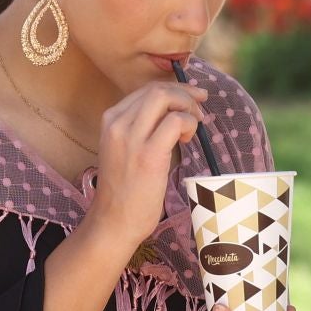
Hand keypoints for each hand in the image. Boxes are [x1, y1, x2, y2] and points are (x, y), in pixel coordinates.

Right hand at [80, 79, 209, 250]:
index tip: (190, 99)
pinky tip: (189, 140)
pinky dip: (189, 124)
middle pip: (157, 90)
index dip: (174, 90)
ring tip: (195, 125)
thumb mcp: (125, 149)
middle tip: (199, 108)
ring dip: (188, 107)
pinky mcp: (149, 154)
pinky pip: (176, 121)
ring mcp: (131, 138)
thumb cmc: (124, 189)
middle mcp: (118, 123)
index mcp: (110, 120)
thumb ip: (142, 129)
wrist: (113, 220)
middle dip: (185, 93)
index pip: (146, 90)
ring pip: (165, 98)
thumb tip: (175, 114)